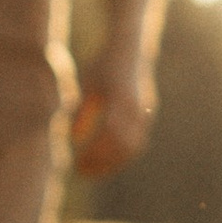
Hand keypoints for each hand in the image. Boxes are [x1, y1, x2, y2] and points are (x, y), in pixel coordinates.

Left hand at [71, 57, 153, 177]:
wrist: (132, 49)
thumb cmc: (103, 65)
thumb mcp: (88, 85)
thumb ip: (82, 111)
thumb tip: (74, 140)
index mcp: (119, 99)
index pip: (107, 137)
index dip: (93, 155)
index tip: (76, 165)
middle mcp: (136, 108)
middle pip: (122, 148)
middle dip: (102, 164)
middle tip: (81, 173)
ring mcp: (145, 112)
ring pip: (133, 148)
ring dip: (113, 163)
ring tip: (92, 170)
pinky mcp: (147, 114)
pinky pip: (137, 141)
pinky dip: (121, 154)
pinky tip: (104, 158)